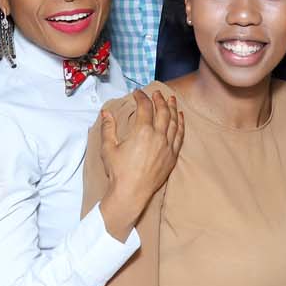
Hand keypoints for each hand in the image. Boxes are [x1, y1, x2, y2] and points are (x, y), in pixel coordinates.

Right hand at [99, 88, 183, 240]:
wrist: (131, 193)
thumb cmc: (118, 171)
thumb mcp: (108, 148)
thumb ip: (108, 127)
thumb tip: (105, 112)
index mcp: (142, 132)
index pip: (144, 108)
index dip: (141, 97)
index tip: (137, 93)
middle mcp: (158, 136)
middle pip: (162, 111)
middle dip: (159, 100)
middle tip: (157, 93)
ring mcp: (168, 146)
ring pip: (173, 122)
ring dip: (172, 108)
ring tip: (171, 99)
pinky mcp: (172, 156)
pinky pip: (180, 136)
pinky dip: (181, 124)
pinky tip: (180, 117)